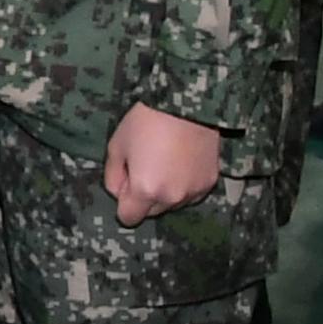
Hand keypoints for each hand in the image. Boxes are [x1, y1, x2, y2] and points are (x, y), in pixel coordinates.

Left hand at [102, 102, 221, 227]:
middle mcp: (171, 198)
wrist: (187, 105)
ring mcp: (194, 192)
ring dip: (165, 192)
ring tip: (164, 162)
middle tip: (144, 167)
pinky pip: (190, 194)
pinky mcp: (210, 182)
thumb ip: (112, 177)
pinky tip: (181, 163)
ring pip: (172, 204)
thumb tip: (119, 192)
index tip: (126, 182)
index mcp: (145, 190)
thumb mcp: (116, 147)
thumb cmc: (145, 122)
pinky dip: (184, 185)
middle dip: (144, 198)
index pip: (129, 218)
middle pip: (152, 212)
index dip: (123, 202)